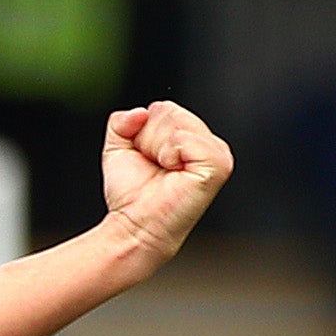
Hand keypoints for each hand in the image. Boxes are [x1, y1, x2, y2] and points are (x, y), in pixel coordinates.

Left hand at [96, 101, 232, 267]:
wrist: (135, 227)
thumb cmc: (132, 194)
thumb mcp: (118, 148)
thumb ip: (122, 121)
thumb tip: (140, 111)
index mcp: (194, 137)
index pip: (164, 108)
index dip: (143, 133)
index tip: (147, 160)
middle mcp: (210, 144)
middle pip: (169, 111)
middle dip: (149, 139)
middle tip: (155, 168)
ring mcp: (218, 154)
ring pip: (175, 122)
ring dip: (156, 148)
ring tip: (163, 172)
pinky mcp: (217, 165)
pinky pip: (183, 138)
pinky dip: (169, 154)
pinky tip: (173, 173)